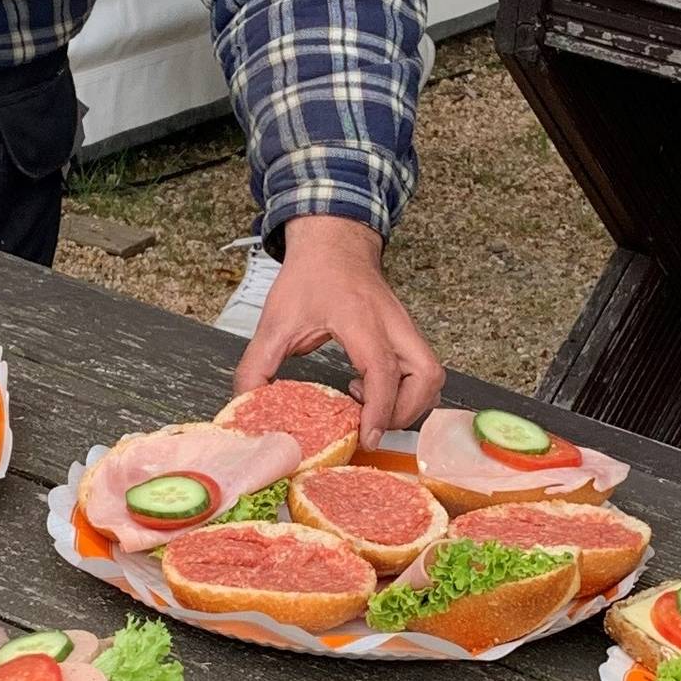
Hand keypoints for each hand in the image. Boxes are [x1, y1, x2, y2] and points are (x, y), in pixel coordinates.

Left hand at [231, 215, 444, 442]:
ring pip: (432, 375)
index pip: (383, 369)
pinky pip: (425, 370)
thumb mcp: (276, 320)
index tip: (367, 437)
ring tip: (371, 407)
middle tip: (370, 425)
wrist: (333, 243)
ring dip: (411, 403)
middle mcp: (392, 323)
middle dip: (404, 412)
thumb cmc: (310, 275)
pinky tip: (374, 389)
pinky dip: (410, 391)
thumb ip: (257, 364)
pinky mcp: (407, 333)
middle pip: (427, 375)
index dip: (379, 409)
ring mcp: (405, 327)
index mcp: (360, 318)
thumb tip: (248, 404)